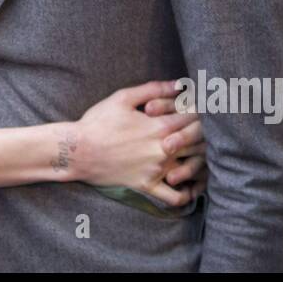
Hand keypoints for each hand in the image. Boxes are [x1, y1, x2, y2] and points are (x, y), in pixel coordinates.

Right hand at [72, 80, 202, 205]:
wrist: (77, 151)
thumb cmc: (98, 122)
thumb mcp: (123, 97)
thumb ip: (153, 89)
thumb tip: (179, 84)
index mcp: (159, 127)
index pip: (195, 119)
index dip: (201, 112)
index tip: (201, 110)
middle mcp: (163, 150)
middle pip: (199, 142)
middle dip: (204, 134)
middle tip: (204, 130)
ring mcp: (157, 170)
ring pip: (192, 168)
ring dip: (200, 160)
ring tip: (199, 153)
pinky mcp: (148, 186)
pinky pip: (175, 197)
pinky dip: (186, 193)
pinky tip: (188, 184)